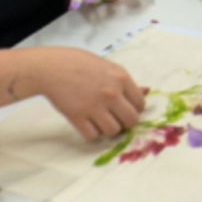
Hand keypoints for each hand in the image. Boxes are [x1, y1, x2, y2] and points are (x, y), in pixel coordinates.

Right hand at [32, 47, 147, 139]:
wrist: (53, 67)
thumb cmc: (82, 65)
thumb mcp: (109, 68)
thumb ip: (127, 83)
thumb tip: (147, 91)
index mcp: (122, 78)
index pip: (140, 105)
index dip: (134, 110)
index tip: (125, 109)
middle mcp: (111, 93)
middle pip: (131, 121)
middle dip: (124, 122)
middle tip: (115, 118)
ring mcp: (95, 106)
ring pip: (113, 131)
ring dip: (108, 129)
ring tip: (100, 119)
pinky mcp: (77, 117)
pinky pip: (93, 136)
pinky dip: (92, 133)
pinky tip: (88, 123)